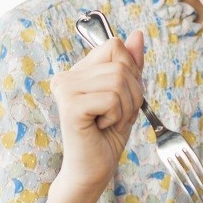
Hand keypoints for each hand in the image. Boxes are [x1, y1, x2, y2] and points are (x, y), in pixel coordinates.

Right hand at [49, 32, 144, 202]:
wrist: (95, 169)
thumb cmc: (109, 135)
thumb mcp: (128, 94)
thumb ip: (131, 64)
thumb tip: (137, 34)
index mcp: (78, 70)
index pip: (115, 46)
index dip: (131, 72)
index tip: (121, 98)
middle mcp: (67, 76)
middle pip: (121, 64)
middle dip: (132, 94)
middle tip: (116, 115)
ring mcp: (65, 89)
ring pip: (119, 80)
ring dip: (125, 107)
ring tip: (109, 122)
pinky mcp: (70, 106)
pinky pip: (112, 98)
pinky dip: (117, 116)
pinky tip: (101, 127)